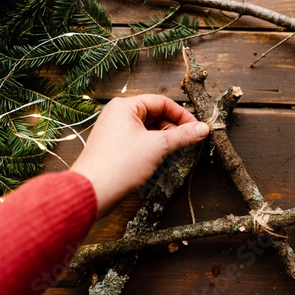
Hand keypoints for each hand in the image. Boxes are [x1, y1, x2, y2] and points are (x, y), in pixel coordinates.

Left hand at [70, 94, 209, 216]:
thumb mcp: (158, 146)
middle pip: (155, 115)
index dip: (182, 115)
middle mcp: (118, 115)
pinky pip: (139, 141)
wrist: (93, 191)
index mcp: (125, 106)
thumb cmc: (119, 165)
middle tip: (189, 140)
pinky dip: (153, 147)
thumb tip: (202, 128)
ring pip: (148, 129)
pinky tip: (161, 158)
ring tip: (176, 151)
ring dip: (164, 139)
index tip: (196, 128)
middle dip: (173, 128)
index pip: (161, 102)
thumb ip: (183, 135)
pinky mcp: (115, 147)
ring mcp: (115, 131)